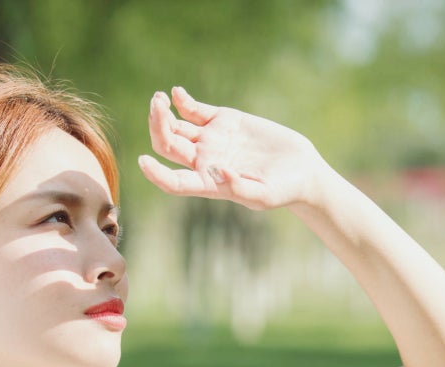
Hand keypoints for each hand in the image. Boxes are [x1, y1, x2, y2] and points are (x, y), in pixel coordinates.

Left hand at [139, 87, 328, 210]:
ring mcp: (211, 139)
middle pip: (168, 145)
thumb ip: (239, 188)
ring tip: (159, 98)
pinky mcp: (223, 121)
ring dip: (163, 113)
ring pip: (175, 126)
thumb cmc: (283, 190)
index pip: (173, 181)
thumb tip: (216, 172)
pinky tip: (177, 93)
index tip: (142, 162)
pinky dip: (183, 101)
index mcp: (208, 183)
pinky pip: (194, 110)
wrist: (301, 170)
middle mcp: (203, 160)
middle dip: (157, 126)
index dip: (156, 174)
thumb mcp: (264, 195)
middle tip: (157, 106)